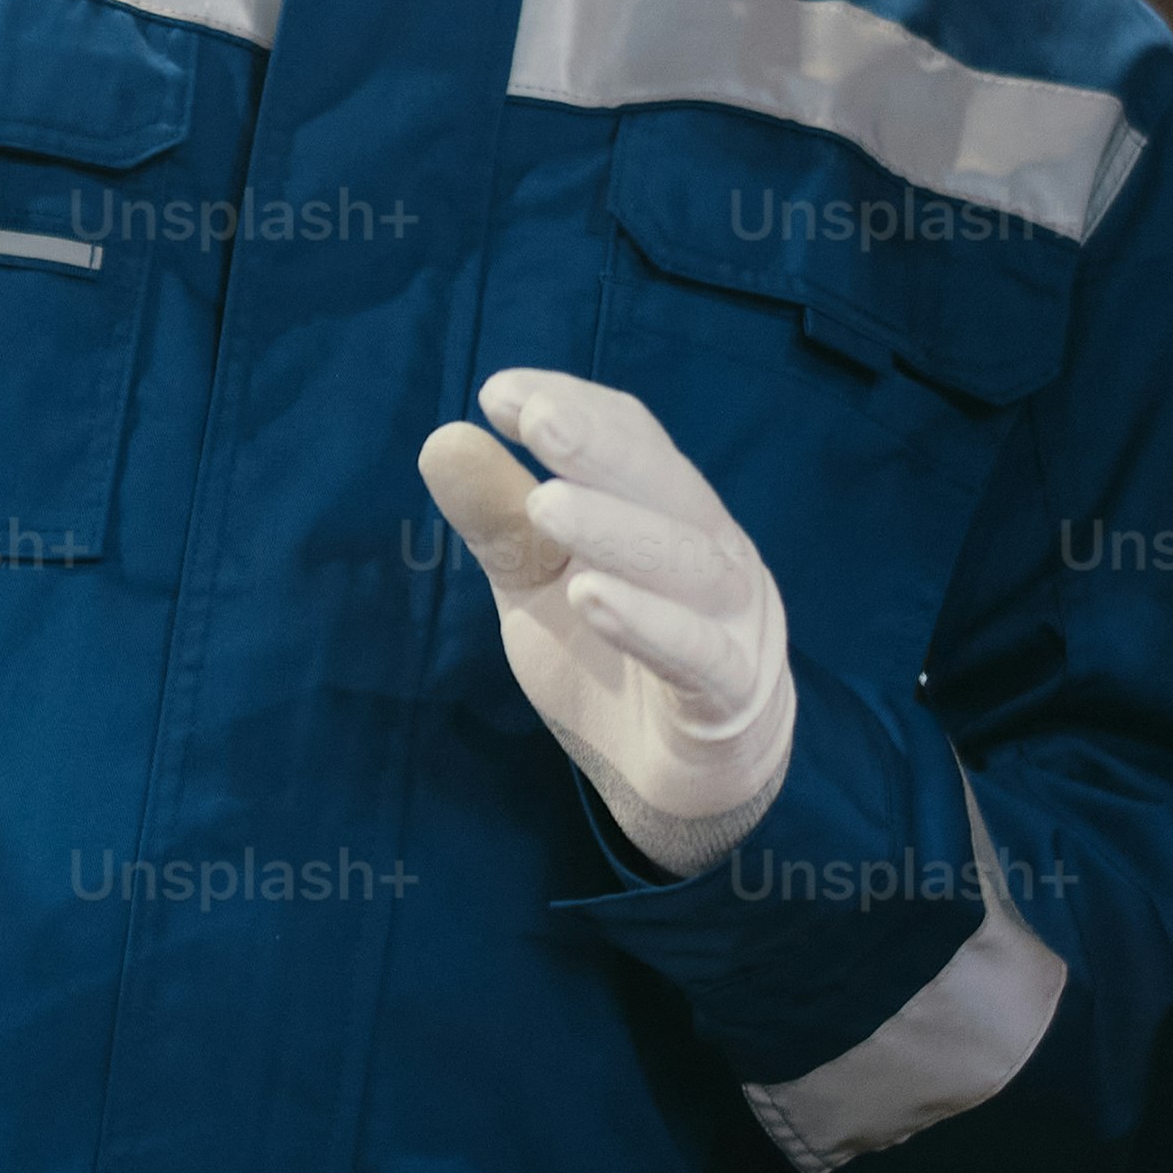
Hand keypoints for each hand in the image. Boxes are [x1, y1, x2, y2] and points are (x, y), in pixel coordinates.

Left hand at [417, 370, 796, 877]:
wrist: (679, 779)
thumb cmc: (608, 659)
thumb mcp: (538, 586)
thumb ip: (500, 521)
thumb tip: (441, 438)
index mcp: (668, 511)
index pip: (633, 439)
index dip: (575, 408)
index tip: (499, 393)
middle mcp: (711, 551)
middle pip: (664, 487)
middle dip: (600, 447)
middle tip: (536, 417)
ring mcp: (730, 622)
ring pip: (685, 565)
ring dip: (616, 529)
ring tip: (548, 505)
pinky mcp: (729, 698)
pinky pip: (697, 656)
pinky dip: (647, 623)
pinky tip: (591, 597)